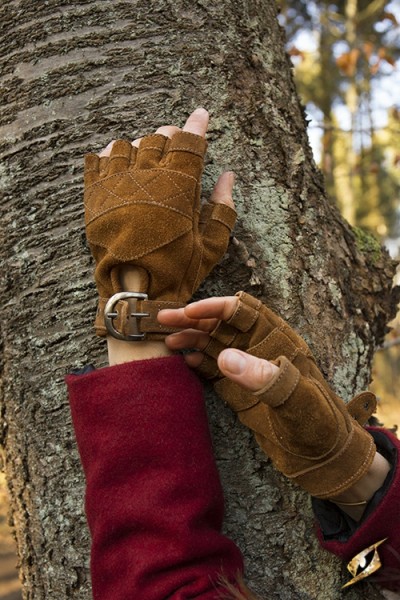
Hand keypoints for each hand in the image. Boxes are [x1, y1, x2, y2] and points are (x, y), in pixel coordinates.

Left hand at [84, 108, 236, 339]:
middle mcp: (147, 179)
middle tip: (176, 148)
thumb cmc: (177, 272)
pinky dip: (110, 155)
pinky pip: (98, 159)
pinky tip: (118, 164)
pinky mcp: (95, 196)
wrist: (133, 295)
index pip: (189, 141)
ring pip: (127, 144)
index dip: (197, 125)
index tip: (202, 115)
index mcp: (178, 188)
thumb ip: (222, 209)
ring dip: (141, 146)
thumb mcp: (211, 247)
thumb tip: (228, 176)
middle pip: (159, 137)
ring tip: (147, 161)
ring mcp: (117, 185)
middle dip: (171, 137)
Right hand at [159, 292, 377, 500]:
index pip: (243, 312)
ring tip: (167, 341)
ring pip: (214, 344)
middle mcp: (260, 349)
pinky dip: (198, 362)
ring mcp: (249, 369)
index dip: (215, 308)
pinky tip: (184, 361)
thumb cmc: (319, 424)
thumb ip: (263, 377)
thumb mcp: (296, 400)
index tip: (189, 311)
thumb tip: (224, 358)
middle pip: (222, 324)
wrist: (324, 457)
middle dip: (194, 320)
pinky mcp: (240, 390)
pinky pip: (214, 369)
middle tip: (164, 319)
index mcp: (278, 340)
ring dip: (192, 339)